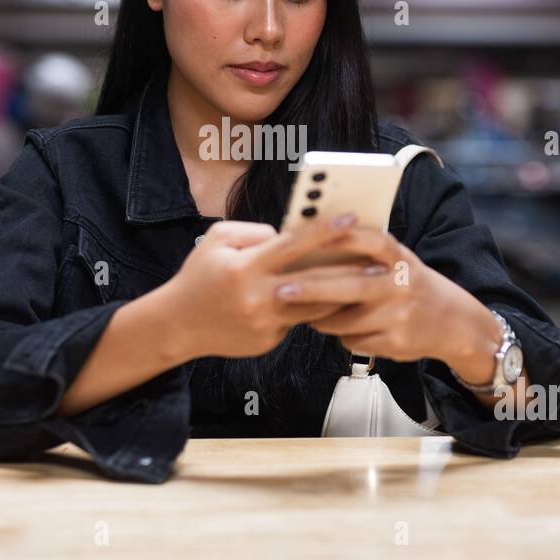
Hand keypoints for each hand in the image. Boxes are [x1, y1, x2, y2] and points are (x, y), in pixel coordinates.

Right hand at [153, 211, 367, 362]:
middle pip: (315, 282)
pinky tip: (328, 301)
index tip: (352, 218)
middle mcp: (258, 297)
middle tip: (381, 263)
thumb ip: (254, 232)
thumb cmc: (199, 276)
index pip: (293, 245)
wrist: (178, 325)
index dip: (325, 231)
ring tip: (367, 283)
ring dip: (341, 295)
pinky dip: (310, 309)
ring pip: (315, 308)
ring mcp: (264, 323)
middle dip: (350, 271)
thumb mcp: (216, 240)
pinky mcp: (268, 341)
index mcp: (245, 267)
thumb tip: (288, 235)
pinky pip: (296, 321)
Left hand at [273, 226, 499, 377]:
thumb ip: (369, 255)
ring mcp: (400, 316)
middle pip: (351, 286)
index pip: (372, 242)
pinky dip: (342, 335)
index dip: (344, 238)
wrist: (456, 324)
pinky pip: (354, 341)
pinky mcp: (397, 343)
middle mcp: (403, 286)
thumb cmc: (413, 286)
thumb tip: (316, 248)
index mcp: (402, 259)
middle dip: (312, 288)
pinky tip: (342, 329)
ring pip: (346, 320)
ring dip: (321, 318)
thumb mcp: (401, 262)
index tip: (312, 237)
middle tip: (281, 289)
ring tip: (309, 313)